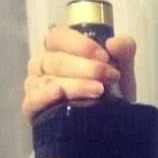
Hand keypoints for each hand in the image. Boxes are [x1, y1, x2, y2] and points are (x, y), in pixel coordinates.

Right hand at [21, 26, 136, 119]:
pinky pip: (33, 100)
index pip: (58, 37)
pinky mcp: (33, 108)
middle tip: (109, 76)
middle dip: (86, 68)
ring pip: (50, 81)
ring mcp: (35, 85)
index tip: (104, 56)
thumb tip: (114, 42)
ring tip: (99, 90)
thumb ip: (124, 49)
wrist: (112, 120)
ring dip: (75, 84)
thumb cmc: (111, 86)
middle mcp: (43, 63)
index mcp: (58, 47)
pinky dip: (45, 96)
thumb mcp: (122, 66)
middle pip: (56, 60)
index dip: (80, 44)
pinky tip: (59, 94)